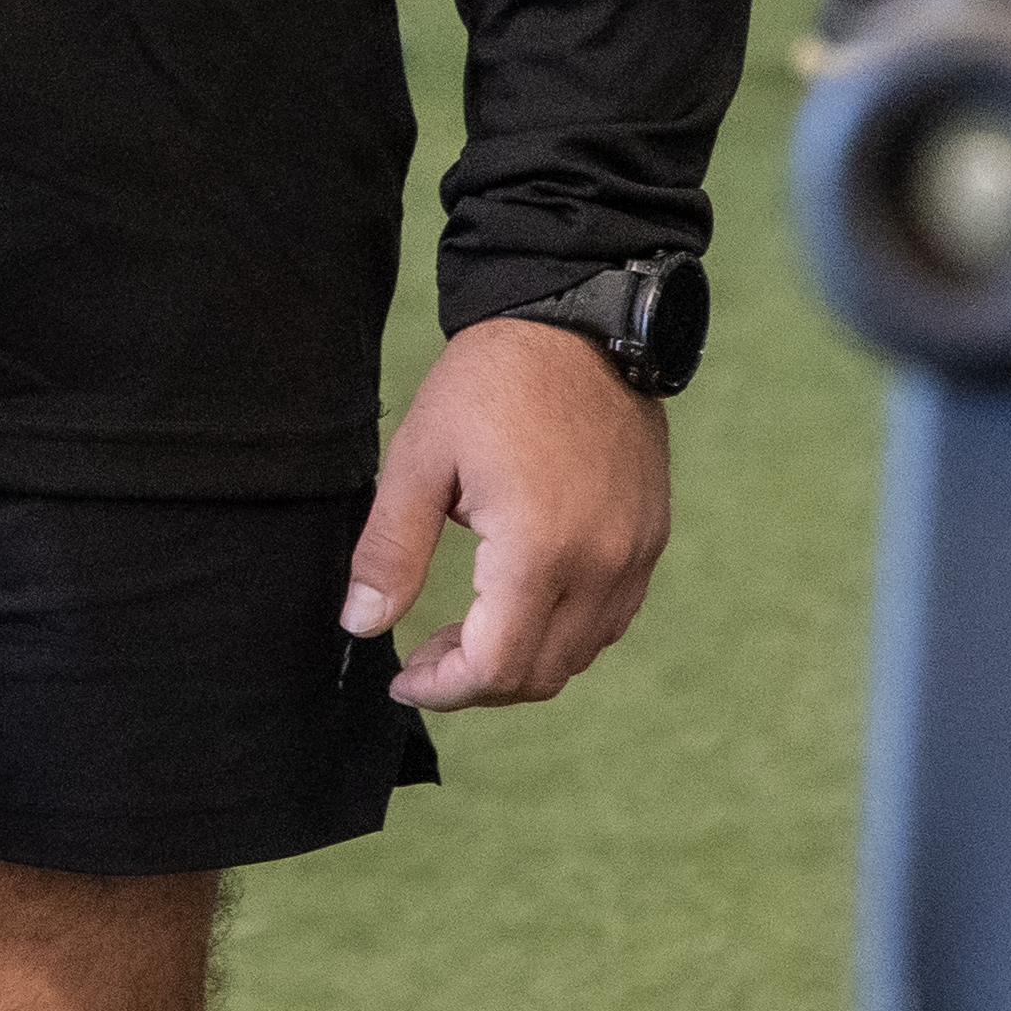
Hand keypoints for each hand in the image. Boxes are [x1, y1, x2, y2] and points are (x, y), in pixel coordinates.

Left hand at [350, 312, 670, 710]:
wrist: (578, 322)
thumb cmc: (491, 382)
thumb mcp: (419, 461)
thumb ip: (390, 552)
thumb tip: (361, 624)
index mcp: (539, 551)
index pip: (497, 667)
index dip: (443, 689)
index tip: (402, 677)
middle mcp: (601, 565)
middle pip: (541, 675)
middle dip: (475, 683)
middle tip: (423, 656)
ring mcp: (635, 554)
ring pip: (580, 654)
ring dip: (520, 661)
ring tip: (463, 631)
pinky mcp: (650, 537)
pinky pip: (610, 617)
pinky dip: (562, 632)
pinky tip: (518, 603)